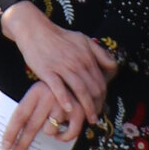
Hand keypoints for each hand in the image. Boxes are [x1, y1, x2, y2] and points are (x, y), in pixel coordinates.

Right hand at [0, 0, 111, 122]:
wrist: (35, 30)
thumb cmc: (59, 37)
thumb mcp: (83, 40)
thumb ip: (99, 53)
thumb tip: (113, 66)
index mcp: (87, 56)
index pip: (100, 81)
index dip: (103, 97)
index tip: (101, 107)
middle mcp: (78, 62)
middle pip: (93, 88)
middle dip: (97, 105)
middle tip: (96, 117)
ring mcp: (62, 67)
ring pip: (80, 90)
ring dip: (86, 107)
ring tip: (88, 119)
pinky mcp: (47, 71)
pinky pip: (58, 87)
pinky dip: (65, 99)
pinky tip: (69, 109)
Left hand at [5, 79, 85, 149]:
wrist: (82, 82)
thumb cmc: (58, 92)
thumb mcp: (41, 94)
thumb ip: (31, 110)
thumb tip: (14, 137)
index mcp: (36, 91)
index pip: (20, 114)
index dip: (11, 132)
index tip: (5, 147)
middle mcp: (50, 95)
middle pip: (32, 126)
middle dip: (22, 145)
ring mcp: (65, 104)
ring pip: (50, 131)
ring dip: (49, 133)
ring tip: (53, 125)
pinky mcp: (79, 111)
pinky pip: (68, 134)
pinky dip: (64, 137)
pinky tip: (61, 133)